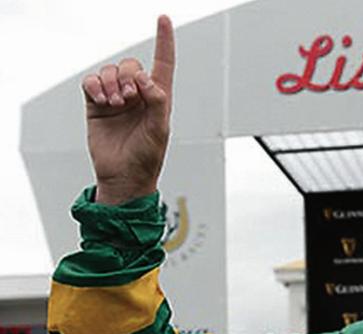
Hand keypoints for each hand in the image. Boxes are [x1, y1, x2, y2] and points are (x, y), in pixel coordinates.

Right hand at [81, 15, 174, 204]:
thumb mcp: (160, 130)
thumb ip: (157, 102)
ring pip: (110, 71)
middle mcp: (137, 95)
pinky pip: (91, 82)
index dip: (164, 41)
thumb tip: (147, 79)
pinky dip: (94, 85)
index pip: (163, 63)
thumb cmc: (147, 157)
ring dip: (111, 82)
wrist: (124, 177)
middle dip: (128, 75)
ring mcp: (116, 99)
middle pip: (131, 65)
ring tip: (115, 103)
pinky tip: (100, 98)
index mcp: (159, 98)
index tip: (164, 19)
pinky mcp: (96, 106)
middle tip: (129, 98)